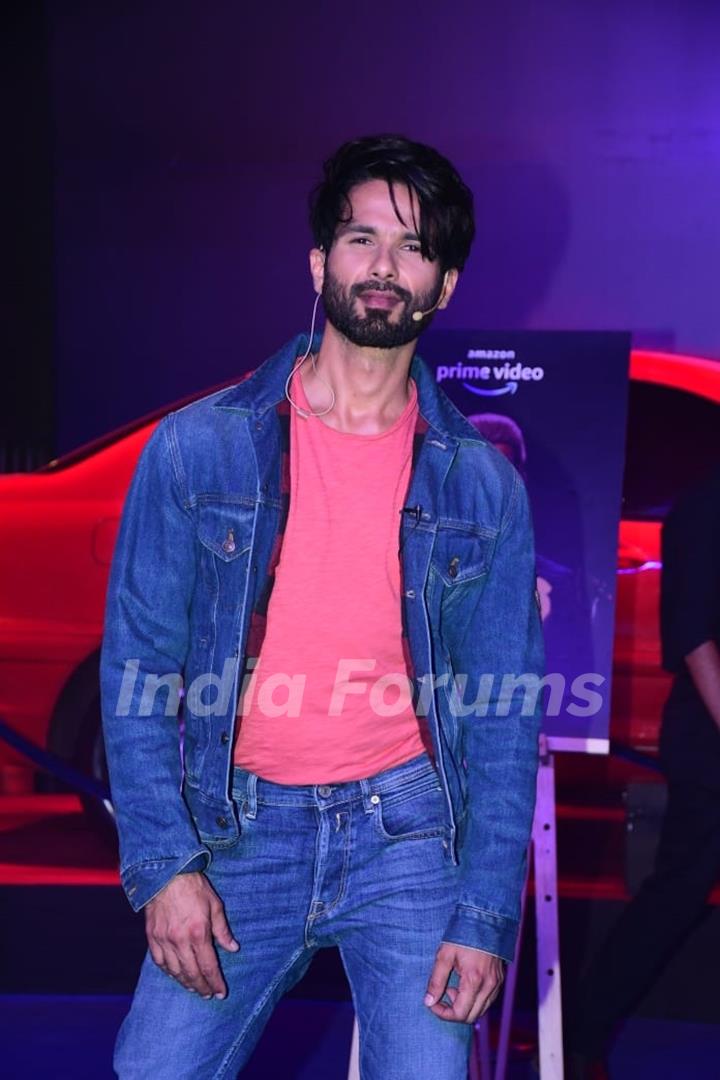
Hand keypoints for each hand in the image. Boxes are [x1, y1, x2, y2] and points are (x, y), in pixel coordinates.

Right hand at [144, 871, 238, 998]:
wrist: (166, 874)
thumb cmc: (194, 887)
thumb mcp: (215, 905)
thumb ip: (223, 930)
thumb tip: (233, 948)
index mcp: (198, 932)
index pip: (208, 966)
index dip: (215, 982)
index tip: (221, 992)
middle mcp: (180, 940)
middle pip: (191, 973)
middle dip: (201, 987)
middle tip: (208, 994)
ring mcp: (164, 940)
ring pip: (175, 971)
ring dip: (185, 983)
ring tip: (194, 988)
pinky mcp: (152, 937)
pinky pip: (159, 962)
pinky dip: (168, 972)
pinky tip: (175, 975)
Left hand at [424, 942, 503, 1022]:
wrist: (485, 918)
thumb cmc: (463, 935)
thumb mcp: (444, 955)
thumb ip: (436, 980)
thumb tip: (428, 1001)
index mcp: (473, 981)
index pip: (459, 1013)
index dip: (443, 1013)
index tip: (432, 1002)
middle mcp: (488, 986)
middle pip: (471, 1017)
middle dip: (453, 1011)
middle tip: (444, 991)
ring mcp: (496, 984)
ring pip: (480, 1011)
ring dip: (465, 1006)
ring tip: (454, 986)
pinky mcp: (499, 980)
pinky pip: (487, 1001)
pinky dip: (475, 1000)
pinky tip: (465, 984)